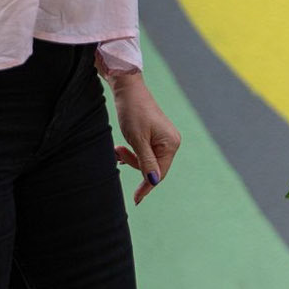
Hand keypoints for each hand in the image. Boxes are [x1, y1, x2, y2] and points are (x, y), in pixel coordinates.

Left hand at [109, 74, 180, 205]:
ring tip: (117, 148)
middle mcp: (171, 142)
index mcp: (170, 144)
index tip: (136, 199)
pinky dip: (133, 152)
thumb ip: (145, 161)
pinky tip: (122, 147)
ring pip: (146, 160)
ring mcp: (164, 138)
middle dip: (133, 164)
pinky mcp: (156, 135)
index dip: (146, 186)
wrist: (128, 89)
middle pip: (153, 167)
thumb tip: (153, 181)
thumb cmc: (133, 111)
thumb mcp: (137, 139)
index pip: (159, 173)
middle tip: (117, 152)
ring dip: (130, 157)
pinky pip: (145, 152)